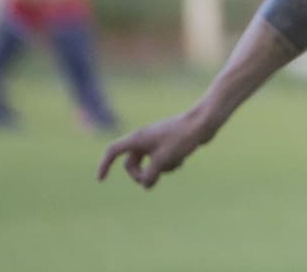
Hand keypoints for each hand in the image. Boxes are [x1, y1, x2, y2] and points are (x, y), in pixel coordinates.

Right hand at [96, 110, 212, 189]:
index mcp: (138, 138)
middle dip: (140, 175)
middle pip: (131, 163)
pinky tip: (182, 159)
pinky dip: (169, 164)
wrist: (205, 122)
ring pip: (149, 164)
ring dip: (159, 169)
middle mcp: (144, 138)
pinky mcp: (169, 143)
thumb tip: (147, 185)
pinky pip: (162, 160)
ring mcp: (157, 141)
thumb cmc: (182, 137)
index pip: (113, 151)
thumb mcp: (163, 160)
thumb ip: (150, 175)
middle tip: (152, 179)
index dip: (104, 165)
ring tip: (174, 163)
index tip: (101, 180)